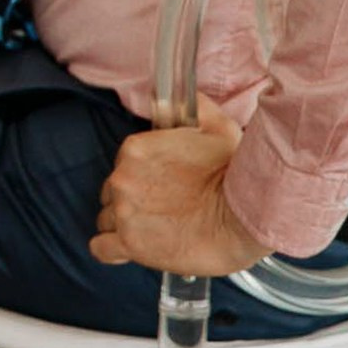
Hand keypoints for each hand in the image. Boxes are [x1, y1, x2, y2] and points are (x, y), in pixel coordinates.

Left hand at [91, 99, 271, 274]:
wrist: (246, 214)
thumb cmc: (235, 173)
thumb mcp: (217, 127)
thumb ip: (198, 109)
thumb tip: (191, 97)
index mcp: (135, 150)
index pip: (122, 166)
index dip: (142, 179)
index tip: (162, 188)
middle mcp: (123, 178)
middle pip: (112, 193)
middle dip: (132, 202)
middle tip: (162, 211)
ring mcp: (124, 211)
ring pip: (107, 220)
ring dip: (125, 225)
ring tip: (155, 232)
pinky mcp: (130, 242)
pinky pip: (102, 248)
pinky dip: (111, 250)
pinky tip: (127, 249)